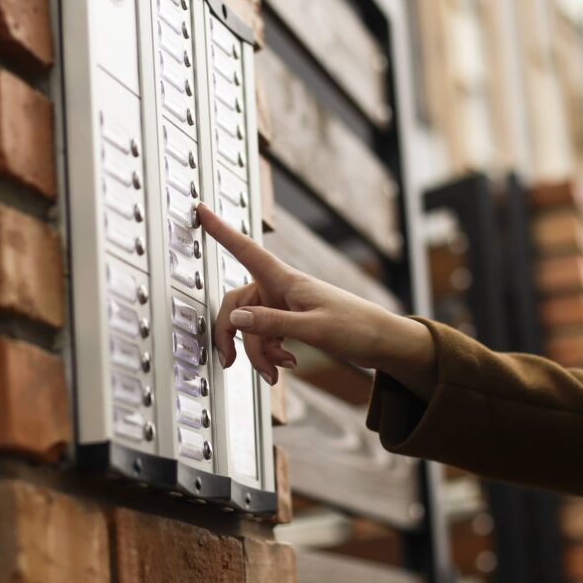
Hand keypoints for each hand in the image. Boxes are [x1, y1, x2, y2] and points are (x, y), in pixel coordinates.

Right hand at [198, 203, 435, 398]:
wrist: (381, 342)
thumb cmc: (356, 327)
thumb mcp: (312, 328)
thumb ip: (271, 324)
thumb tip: (236, 319)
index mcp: (284, 280)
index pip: (245, 249)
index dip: (221, 230)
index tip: (201, 210)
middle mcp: (280, 289)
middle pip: (238, 306)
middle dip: (233, 335)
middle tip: (231, 361)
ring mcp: (284, 305)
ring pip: (252, 327)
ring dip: (258, 353)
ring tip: (277, 371)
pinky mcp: (290, 321)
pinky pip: (265, 336)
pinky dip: (270, 353)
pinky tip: (287, 364)